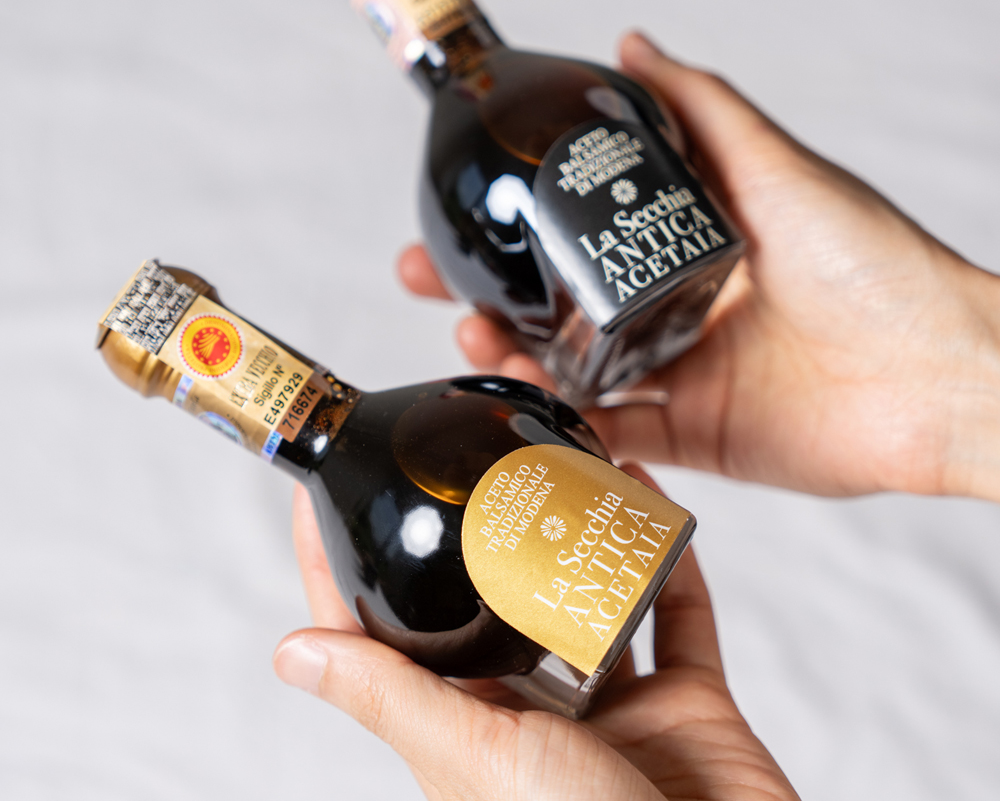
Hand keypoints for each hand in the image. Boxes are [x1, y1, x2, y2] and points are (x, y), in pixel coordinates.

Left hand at [274, 477, 798, 800]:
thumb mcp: (476, 760)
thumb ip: (392, 698)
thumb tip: (290, 652)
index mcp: (471, 730)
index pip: (390, 635)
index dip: (352, 564)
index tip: (330, 491)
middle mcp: (535, 712)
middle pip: (497, 601)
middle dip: (487, 532)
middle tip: (471, 454)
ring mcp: (614, 705)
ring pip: (589, 594)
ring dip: (582, 531)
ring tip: (567, 460)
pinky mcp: (687, 702)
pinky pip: (676, 610)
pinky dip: (668, 555)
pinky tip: (649, 498)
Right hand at [400, 33, 999, 501]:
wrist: (937, 369)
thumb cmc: (871, 260)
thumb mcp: (772, 165)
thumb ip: (700, 107)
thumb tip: (630, 42)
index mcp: (688, 251)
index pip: (581, 239)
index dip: (516, 228)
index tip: (460, 211)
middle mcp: (676, 312)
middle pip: (560, 305)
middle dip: (486, 292)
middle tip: (427, 276)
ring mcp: (680, 375)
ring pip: (573, 368)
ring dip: (512, 351)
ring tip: (470, 328)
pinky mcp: (694, 435)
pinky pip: (614, 429)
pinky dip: (566, 414)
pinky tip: (523, 388)